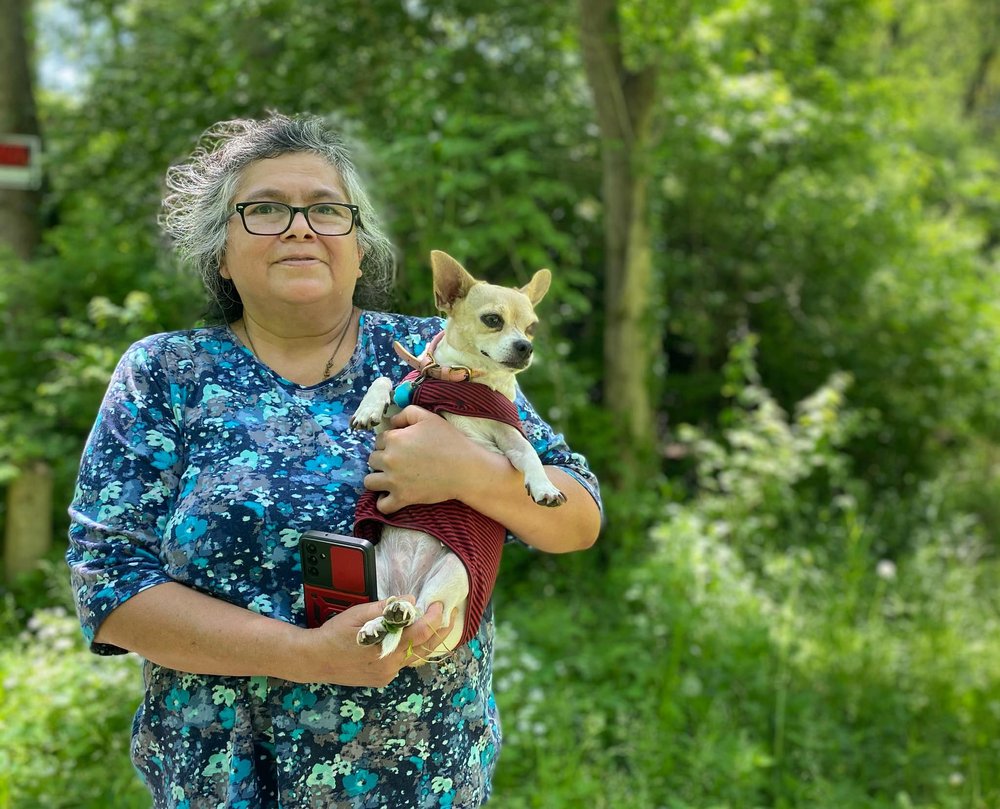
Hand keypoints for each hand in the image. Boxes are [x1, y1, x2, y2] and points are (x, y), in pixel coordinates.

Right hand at [297, 597, 445, 686]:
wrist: (315, 660)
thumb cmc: (335, 634)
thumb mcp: (359, 614)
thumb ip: (386, 608)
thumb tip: (410, 601)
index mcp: (386, 647)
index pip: (421, 633)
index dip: (434, 618)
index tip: (439, 605)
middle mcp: (391, 665)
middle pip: (425, 649)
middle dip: (441, 632)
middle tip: (450, 616)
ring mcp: (387, 674)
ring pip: (415, 657)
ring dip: (428, 642)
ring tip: (437, 626)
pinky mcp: (382, 678)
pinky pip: (402, 663)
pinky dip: (410, 650)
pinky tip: (411, 639)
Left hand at [364, 406, 482, 512]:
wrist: (465, 469)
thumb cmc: (449, 441)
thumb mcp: (428, 417)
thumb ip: (406, 413)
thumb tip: (392, 421)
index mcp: (394, 439)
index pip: (379, 440)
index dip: (390, 441)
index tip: (403, 446)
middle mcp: (389, 460)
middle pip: (372, 459)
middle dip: (383, 459)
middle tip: (400, 461)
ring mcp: (394, 481)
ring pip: (369, 481)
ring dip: (378, 479)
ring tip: (390, 478)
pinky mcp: (402, 498)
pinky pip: (382, 505)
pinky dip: (384, 502)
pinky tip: (392, 496)